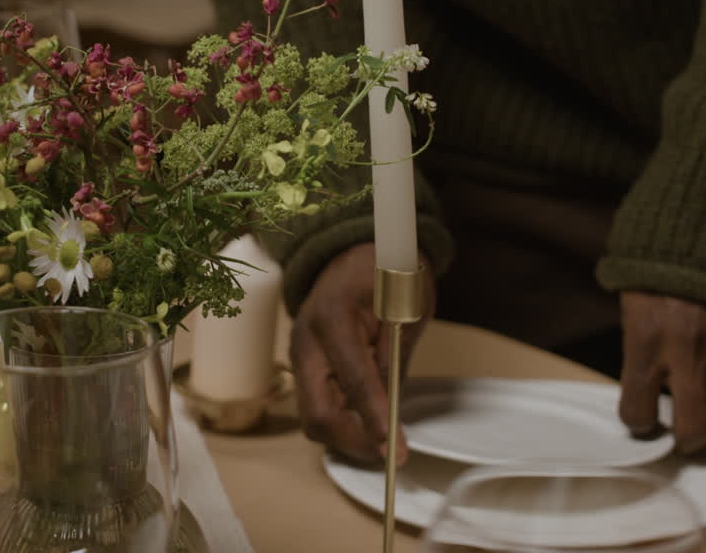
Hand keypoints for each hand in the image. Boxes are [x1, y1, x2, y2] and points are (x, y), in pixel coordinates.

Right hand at [290, 243, 435, 463]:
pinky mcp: (304, 366)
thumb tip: (392, 407)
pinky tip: (369, 423)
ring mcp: (300, 355)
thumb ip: (395, 355)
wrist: (354, 250)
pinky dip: (343, 422)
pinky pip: (318, 405)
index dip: (375, 418)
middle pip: (317, 412)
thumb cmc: (387, 272)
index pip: (353, 379)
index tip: (395, 449)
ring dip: (347, 436)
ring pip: (313, 416)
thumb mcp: (405, 306)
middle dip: (353, 441)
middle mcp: (306, 340)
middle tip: (390, 453)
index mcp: (333, 316)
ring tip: (383, 440)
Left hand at [618, 291, 705, 452]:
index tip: (640, 419)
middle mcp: (689, 352)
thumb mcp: (633, 299)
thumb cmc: (664, 265)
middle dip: (686, 442)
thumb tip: (641, 386)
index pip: (637, 410)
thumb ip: (638, 344)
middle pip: (694, 430)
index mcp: (647, 338)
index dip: (637, 422)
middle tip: (681, 436)